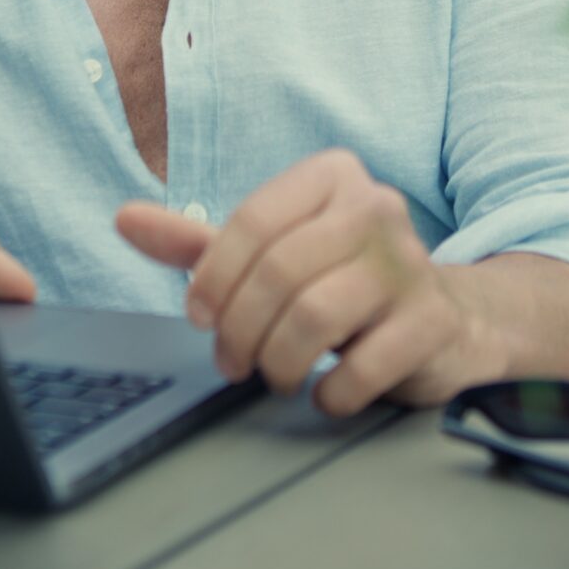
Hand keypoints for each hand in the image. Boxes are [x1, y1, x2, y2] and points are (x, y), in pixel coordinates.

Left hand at [115, 150, 507, 416]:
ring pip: (315, 317)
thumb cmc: (340, 279)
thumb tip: (124, 219)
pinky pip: (363, 366)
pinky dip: (331, 392)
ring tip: (276, 374)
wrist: (443, 317)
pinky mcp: (432, 320)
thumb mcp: (270, 253)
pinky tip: (326, 392)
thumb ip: (198, 242)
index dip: (214, 277)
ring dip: (278, 362)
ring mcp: (410, 264)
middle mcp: (377, 207)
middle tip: (232, 362)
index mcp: (332, 176)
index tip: (200, 316)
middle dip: (240, 330)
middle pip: (279, 272)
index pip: (253, 220)